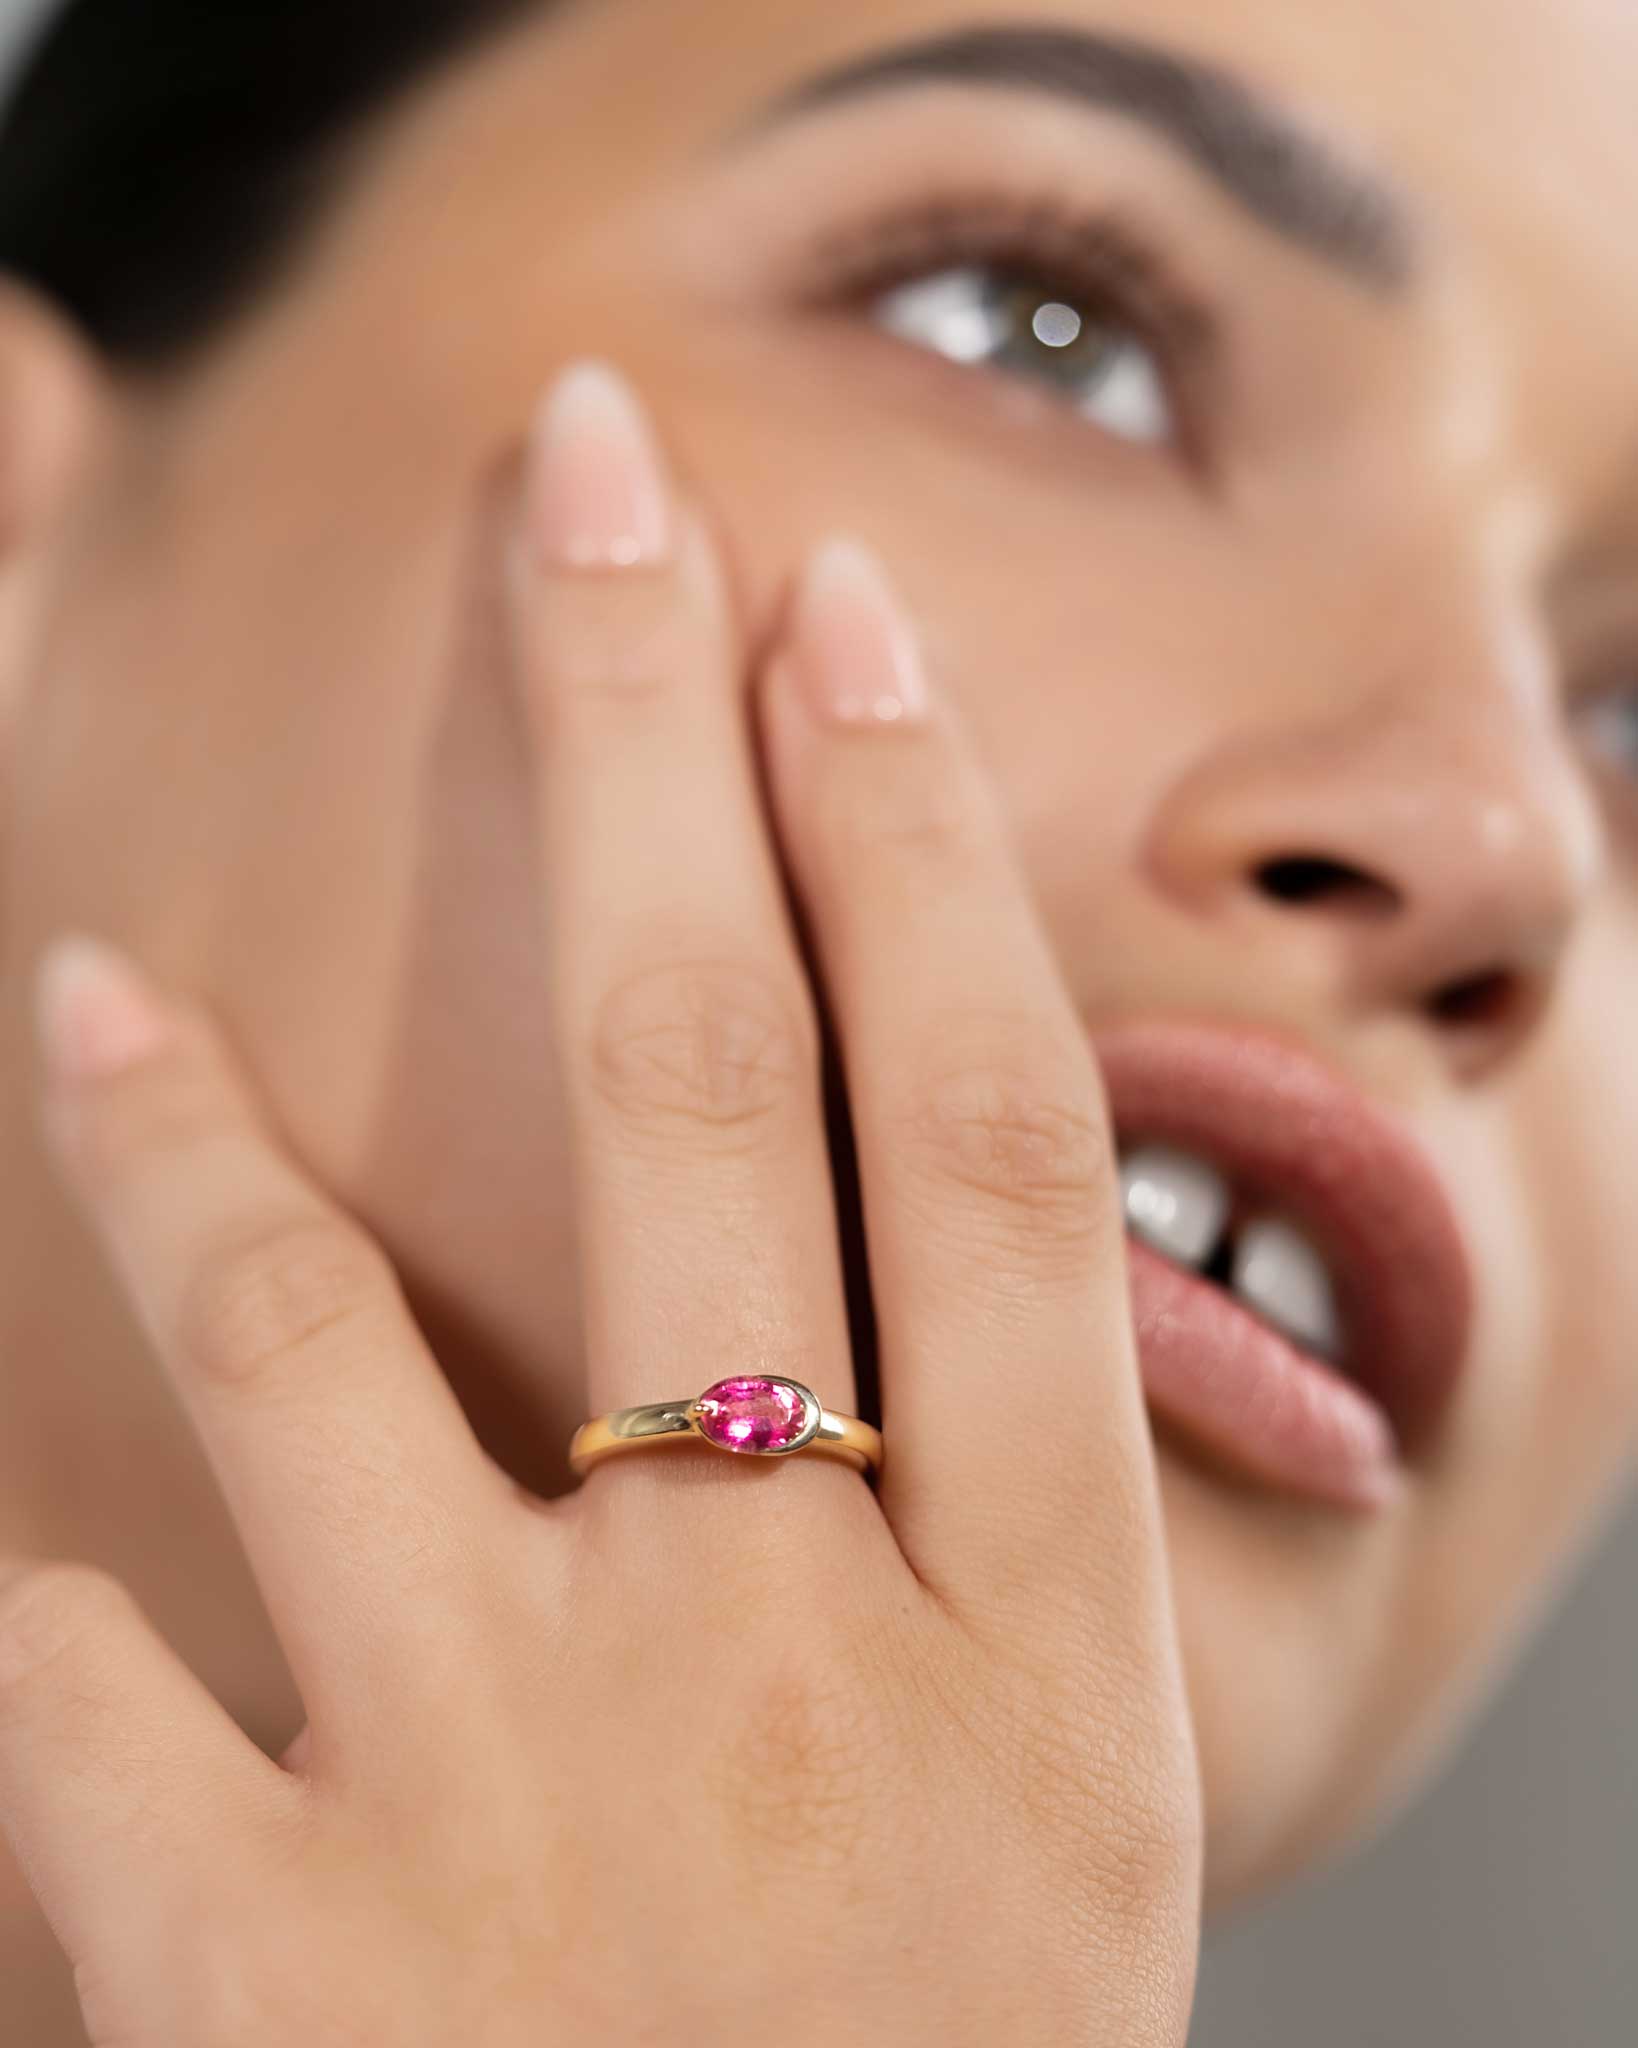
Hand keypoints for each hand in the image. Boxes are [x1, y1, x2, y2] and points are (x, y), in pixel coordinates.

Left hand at [0, 360, 1200, 2044]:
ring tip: (92, 990)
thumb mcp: (1050, 1854)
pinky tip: (33, 1600)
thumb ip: (965, 1577)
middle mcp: (795, 1654)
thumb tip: (862, 1337)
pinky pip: (83, 1669)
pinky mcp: (255, 1947)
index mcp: (1032, 1643)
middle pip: (716, 1090)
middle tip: (587, 486)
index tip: (829, 620)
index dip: (914, 848)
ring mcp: (514, 1784)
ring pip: (321, 1325)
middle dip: (643, 744)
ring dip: (193, 1127)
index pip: (991, 1132)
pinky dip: (43, 1604)